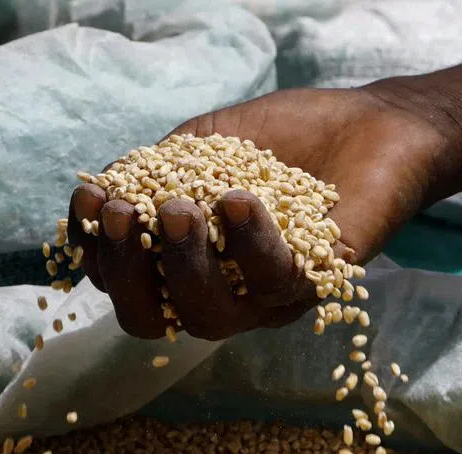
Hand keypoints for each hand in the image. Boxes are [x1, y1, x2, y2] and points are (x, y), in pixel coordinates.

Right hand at [65, 86, 448, 340]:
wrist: (369, 124)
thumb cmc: (281, 138)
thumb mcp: (201, 145)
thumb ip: (150, 172)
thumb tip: (94, 197)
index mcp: (188, 268)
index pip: (128, 290)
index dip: (97, 258)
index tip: (91, 202)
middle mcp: (224, 295)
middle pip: (156, 320)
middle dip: (127, 272)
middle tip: (124, 213)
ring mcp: (271, 298)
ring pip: (211, 317)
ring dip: (182, 263)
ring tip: (178, 206)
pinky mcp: (321, 284)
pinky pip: (277, 281)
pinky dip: (251, 240)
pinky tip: (238, 197)